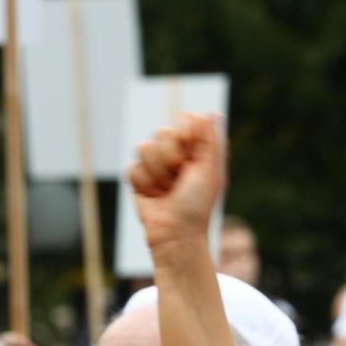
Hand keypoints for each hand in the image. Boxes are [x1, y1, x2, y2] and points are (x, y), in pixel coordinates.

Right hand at [129, 113, 226, 266]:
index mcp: (195, 149)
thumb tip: (213, 112)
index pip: (184, 120)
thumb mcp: (210, 170)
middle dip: (171, 158)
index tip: (189, 151)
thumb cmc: (197, 205)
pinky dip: (144, 184)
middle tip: (180, 178)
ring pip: (144, 148)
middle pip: (162, 132)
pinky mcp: (138, 179)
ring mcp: (155, 166)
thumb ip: (210, 140)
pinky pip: (132, 167)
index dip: (184, 133)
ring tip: (167, 190)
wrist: (176, 233)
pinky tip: (153, 196)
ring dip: (157, 174)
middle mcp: (175, 154)